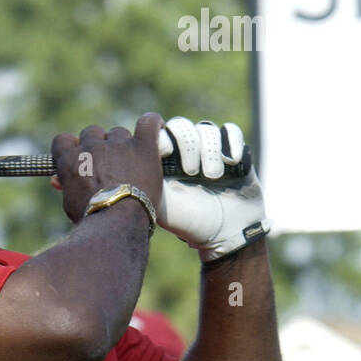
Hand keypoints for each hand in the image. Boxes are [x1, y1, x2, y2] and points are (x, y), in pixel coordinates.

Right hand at [50, 113, 163, 224]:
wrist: (116, 225)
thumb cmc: (91, 221)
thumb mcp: (71, 204)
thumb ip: (67, 185)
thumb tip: (58, 179)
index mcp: (71, 159)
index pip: (64, 140)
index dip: (72, 148)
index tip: (79, 157)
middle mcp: (92, 146)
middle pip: (92, 133)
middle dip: (97, 147)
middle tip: (107, 166)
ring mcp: (119, 144)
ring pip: (118, 133)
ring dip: (122, 145)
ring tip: (130, 166)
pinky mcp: (143, 146)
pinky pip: (148, 123)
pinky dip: (151, 123)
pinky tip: (155, 127)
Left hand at [156, 117, 269, 260]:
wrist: (226, 234)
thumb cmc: (190, 223)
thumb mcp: (160, 207)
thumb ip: (144, 186)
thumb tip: (127, 165)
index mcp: (165, 164)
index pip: (159, 134)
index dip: (163, 137)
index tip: (166, 152)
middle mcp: (186, 154)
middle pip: (181, 127)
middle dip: (187, 146)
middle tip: (190, 172)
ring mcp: (209, 151)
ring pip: (206, 129)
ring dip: (210, 151)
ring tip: (213, 176)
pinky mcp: (233, 152)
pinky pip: (230, 132)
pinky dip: (232, 143)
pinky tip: (232, 163)